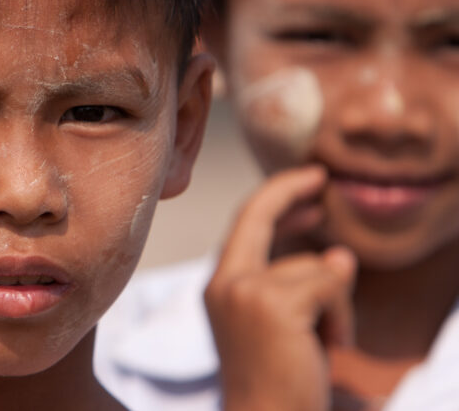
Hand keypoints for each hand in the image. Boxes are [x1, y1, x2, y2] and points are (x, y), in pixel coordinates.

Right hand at [204, 166, 356, 410]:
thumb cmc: (275, 383)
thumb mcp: (282, 325)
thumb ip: (299, 284)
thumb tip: (339, 255)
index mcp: (219, 287)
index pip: (243, 224)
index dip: (275, 196)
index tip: (306, 182)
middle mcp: (224, 282)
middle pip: (259, 215)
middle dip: (290, 189)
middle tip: (320, 180)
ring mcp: (245, 290)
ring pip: (314, 265)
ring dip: (336, 303)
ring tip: (327, 343)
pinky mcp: (273, 303)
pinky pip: (330, 285)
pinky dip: (343, 316)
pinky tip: (332, 347)